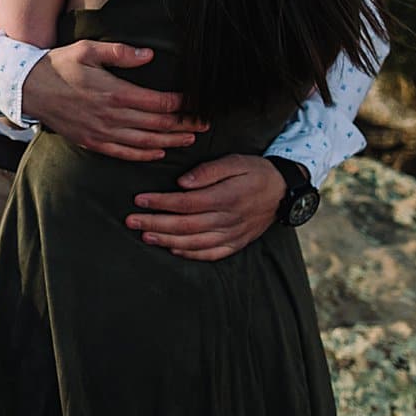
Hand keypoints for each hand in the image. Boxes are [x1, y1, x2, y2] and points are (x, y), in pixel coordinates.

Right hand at [20, 41, 202, 161]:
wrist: (28, 89)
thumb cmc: (59, 65)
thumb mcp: (87, 49)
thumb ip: (120, 52)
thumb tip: (149, 56)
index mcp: (114, 92)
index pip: (158, 102)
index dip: (181, 104)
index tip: (197, 102)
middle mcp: (111, 116)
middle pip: (157, 125)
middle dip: (184, 125)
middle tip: (205, 124)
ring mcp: (101, 132)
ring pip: (145, 142)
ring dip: (170, 142)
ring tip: (190, 139)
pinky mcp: (92, 142)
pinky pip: (124, 153)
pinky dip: (144, 155)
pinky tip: (159, 153)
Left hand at [127, 154, 284, 261]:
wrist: (284, 191)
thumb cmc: (255, 171)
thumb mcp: (235, 161)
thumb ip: (209, 171)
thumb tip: (182, 182)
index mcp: (226, 197)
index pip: (185, 203)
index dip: (160, 203)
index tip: (139, 200)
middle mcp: (228, 219)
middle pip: (185, 225)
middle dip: (155, 223)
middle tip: (131, 221)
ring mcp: (233, 234)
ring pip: (194, 243)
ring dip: (167, 241)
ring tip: (145, 236)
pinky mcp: (237, 243)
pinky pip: (211, 254)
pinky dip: (190, 254)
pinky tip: (173, 250)